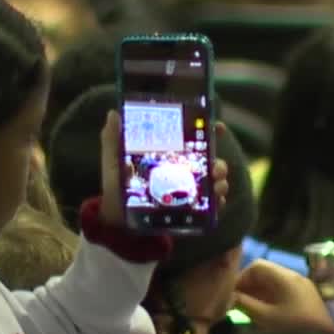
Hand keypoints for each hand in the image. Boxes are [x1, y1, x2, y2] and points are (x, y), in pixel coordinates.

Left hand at [99, 113, 229, 228]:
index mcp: (169, 152)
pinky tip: (216, 202)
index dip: (210, 128)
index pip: (194, 136)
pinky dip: (217, 203)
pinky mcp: (190, 209)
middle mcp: (183, 168)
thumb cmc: (116, 186)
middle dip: (219, 162)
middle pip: (210, 160)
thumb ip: (113, 139)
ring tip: (216, 186)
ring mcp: (189, 188)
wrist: (116, 219)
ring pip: (214, 181)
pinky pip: (210, 205)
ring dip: (220, 181)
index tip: (218, 127)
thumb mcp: (113, 161)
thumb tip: (113, 114)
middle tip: (215, 167)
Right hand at [233, 260, 333, 331]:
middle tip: (235, 303)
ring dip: (258, 293)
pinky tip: (263, 314)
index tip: (230, 294)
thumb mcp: (266, 318)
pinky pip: (283, 293)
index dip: (241, 277)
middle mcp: (295, 278)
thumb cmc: (295, 328)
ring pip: (274, 284)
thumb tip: (229, 296)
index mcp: (285, 277)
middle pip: (266, 273)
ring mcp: (302, 288)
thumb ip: (245, 304)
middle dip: (248, 286)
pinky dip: (269, 299)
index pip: (257, 266)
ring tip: (246, 310)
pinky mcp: (307, 299)